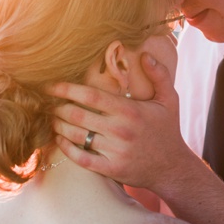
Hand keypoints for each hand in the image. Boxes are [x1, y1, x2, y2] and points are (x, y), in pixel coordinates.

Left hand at [45, 54, 196, 191]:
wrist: (173, 167)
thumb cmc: (167, 130)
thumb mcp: (169, 100)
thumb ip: (159, 74)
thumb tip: (145, 54)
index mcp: (130, 111)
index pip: (90, 95)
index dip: (66, 89)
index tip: (51, 85)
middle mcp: (120, 130)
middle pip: (77, 115)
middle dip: (58, 107)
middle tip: (50, 103)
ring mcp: (114, 151)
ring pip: (75, 136)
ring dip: (58, 126)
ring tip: (52, 119)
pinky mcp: (110, 169)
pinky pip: (80, 158)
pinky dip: (65, 148)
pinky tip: (60, 139)